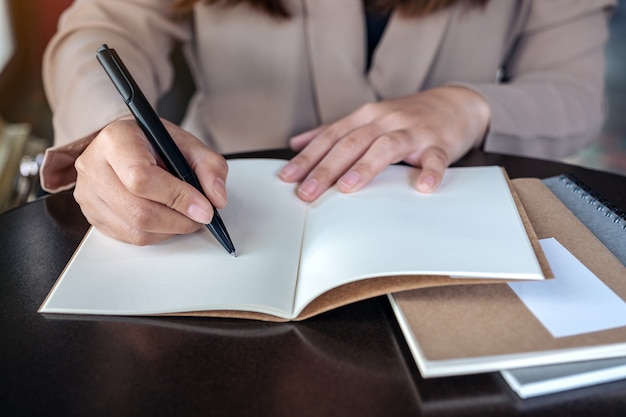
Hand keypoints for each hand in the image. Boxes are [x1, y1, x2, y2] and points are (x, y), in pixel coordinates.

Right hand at [73, 118, 228, 244]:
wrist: (125, 145)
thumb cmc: (152, 142)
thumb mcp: (185, 143)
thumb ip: (209, 166)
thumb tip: (217, 198)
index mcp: (115, 140)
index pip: (141, 178)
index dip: (177, 197)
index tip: (204, 207)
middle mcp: (94, 167)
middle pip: (139, 211)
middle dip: (179, 220)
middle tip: (201, 217)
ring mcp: (88, 194)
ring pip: (136, 230)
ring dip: (171, 230)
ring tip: (186, 217)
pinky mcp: (93, 215)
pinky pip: (130, 238)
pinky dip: (157, 234)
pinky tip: (167, 219)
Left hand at [279, 86, 490, 200]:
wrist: (456, 103)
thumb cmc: (407, 118)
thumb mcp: (368, 119)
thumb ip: (333, 132)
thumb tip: (296, 142)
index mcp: (365, 117)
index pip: (330, 137)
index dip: (307, 157)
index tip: (287, 178)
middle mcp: (385, 120)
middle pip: (351, 143)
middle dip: (326, 169)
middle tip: (307, 192)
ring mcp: (413, 131)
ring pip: (385, 147)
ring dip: (364, 168)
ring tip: (346, 188)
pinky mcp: (439, 143)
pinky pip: (435, 159)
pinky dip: (430, 172)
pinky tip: (423, 187)